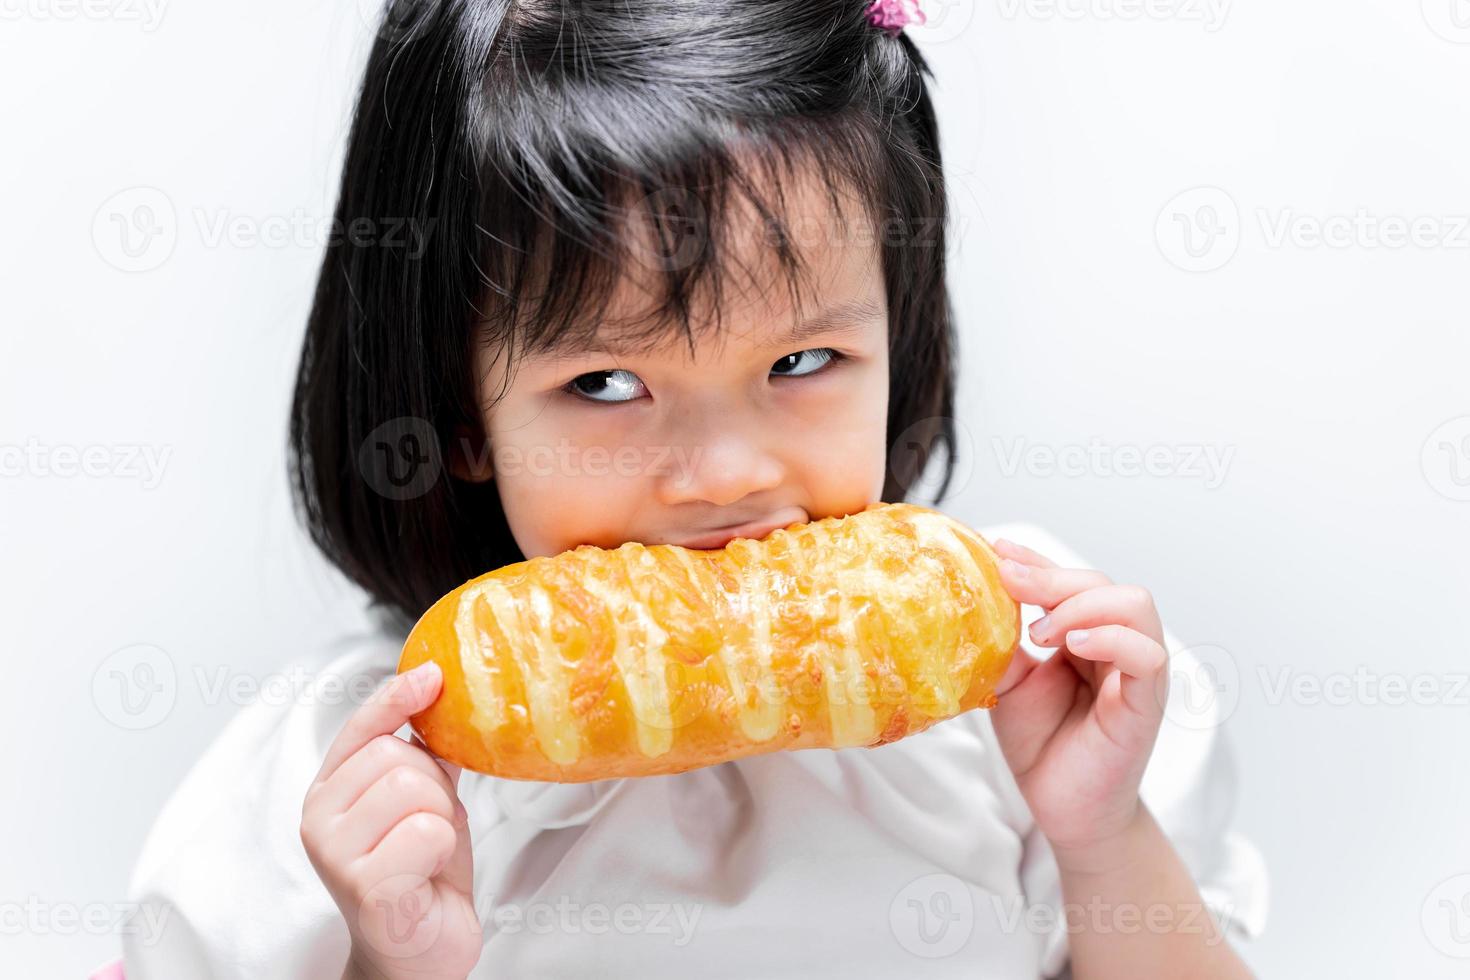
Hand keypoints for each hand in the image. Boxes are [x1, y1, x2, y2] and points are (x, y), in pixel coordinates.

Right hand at [300, 661, 481, 979]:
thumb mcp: (424, 804)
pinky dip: (442, 850)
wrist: (419, 955)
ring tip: (427, 853)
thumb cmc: (420, 879)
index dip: (396, 697)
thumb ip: (423, 758)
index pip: (360, 728)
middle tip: (430, 828)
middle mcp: (320, 818)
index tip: (432, 675)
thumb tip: (440, 700)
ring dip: (441, 819)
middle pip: (398, 755)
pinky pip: (426, 832)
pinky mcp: (362, 885)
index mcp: (331, 791)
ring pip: (414, 788)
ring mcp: (335, 853)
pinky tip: (425, 876)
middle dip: (435, 786)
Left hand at [989, 539, 1169, 867]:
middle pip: (1102, 582)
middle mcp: (1119, 644)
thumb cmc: (1041, 744)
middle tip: (1010, 585)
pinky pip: (1147, 654)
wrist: (1062, 808)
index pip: (1072, 580)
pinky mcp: (1147, 702)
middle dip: (1051, 576)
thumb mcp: (1009, 681)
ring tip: (1041, 633)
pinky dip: (1111, 637)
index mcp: (1088, 633)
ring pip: (1134, 604)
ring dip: (1082, 604)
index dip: (1037, 561)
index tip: (996, 551)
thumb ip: (1004, 641)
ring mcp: (1138, 671)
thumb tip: (977, 598)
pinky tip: (1072, 645)